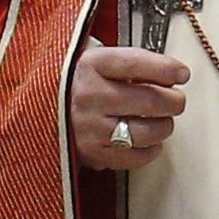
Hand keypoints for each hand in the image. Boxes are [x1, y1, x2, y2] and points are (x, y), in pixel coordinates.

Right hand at [71, 43, 187, 169]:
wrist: (37, 109)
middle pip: (150, 100)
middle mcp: (89, 96)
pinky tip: (149, 140)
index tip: (181, 73)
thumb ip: (130, 63)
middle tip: (176, 100)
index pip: (137, 64)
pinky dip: (150, 150)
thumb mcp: (95, 61)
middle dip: (174, 101)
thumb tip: (171, 73)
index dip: (167, 68)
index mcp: (90, 66)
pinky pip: (134, 157)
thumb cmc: (75, 84)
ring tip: (162, 121)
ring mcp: (89, 128)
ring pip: (147, 131)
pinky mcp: (91, 153)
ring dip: (164, 126)